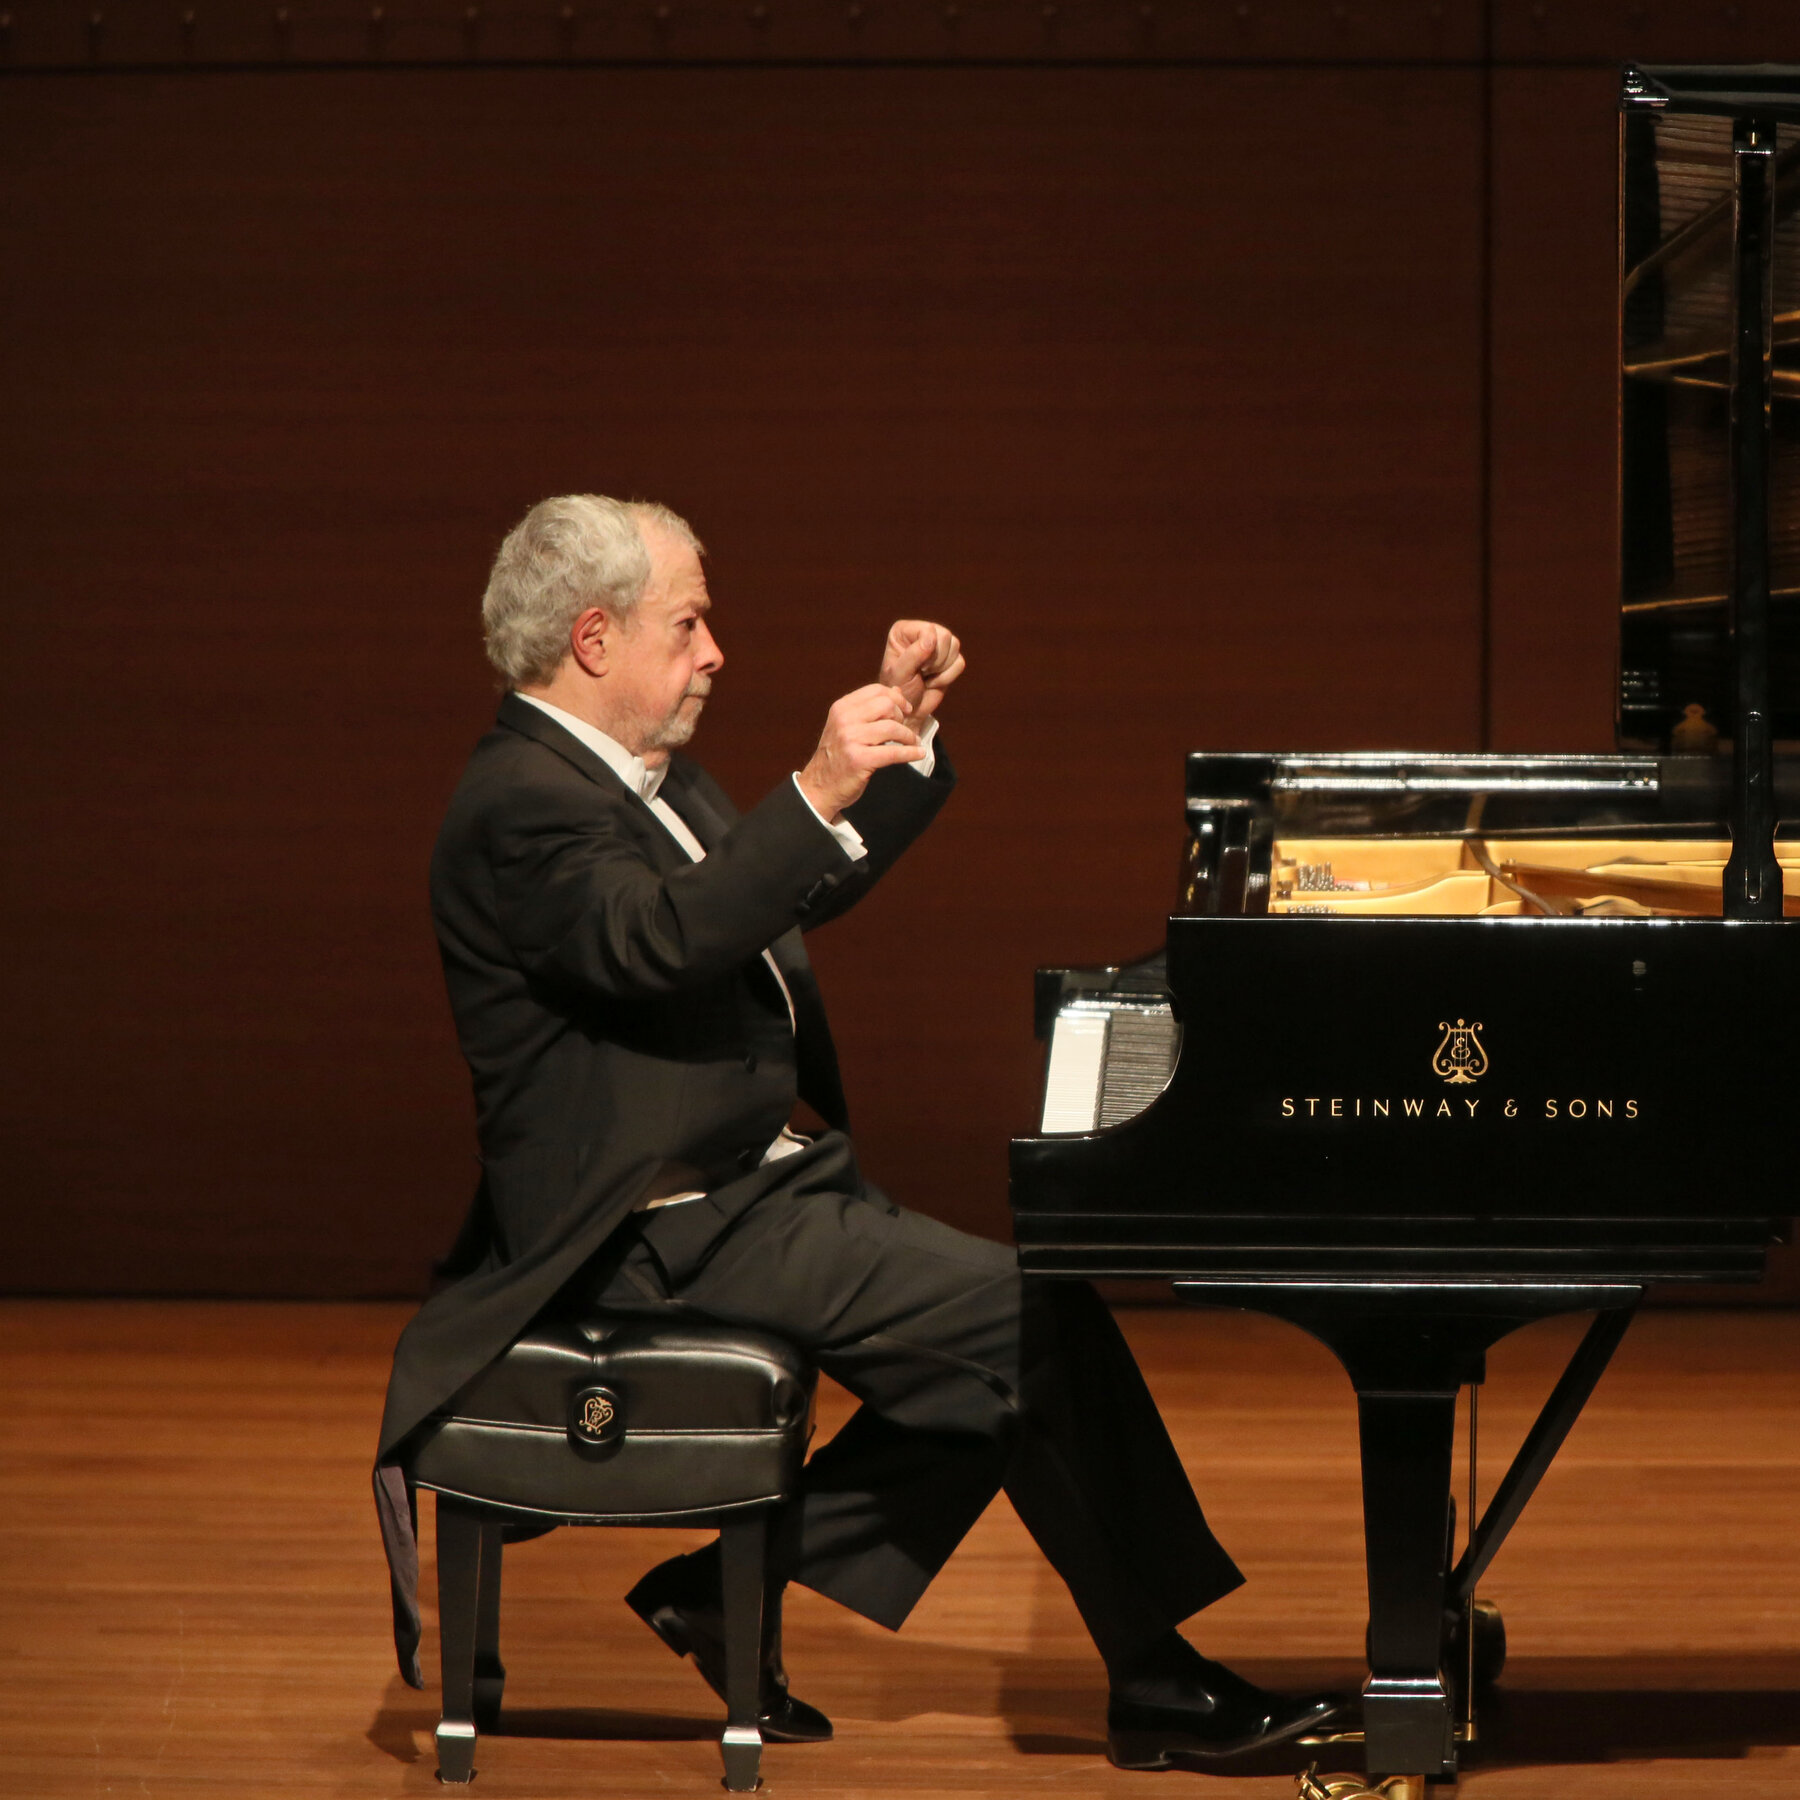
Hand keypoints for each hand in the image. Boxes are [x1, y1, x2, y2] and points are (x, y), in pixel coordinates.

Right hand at [797, 684, 922, 820]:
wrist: (819, 786)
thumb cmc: (837, 756)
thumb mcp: (847, 726)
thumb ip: (871, 708)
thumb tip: (897, 692)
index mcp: (841, 708)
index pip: (876, 690)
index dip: (896, 699)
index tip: (905, 711)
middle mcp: (844, 720)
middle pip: (887, 705)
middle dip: (902, 716)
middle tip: (905, 730)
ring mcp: (850, 739)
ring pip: (892, 727)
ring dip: (909, 736)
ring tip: (913, 743)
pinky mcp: (859, 760)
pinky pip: (894, 752)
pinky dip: (911, 753)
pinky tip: (918, 754)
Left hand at [878, 621, 964, 723]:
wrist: (909, 709)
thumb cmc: (899, 690)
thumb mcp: (900, 673)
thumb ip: (914, 654)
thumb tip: (931, 638)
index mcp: (904, 630)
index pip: (929, 630)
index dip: (928, 650)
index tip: (917, 667)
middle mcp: (922, 632)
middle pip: (945, 636)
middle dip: (935, 661)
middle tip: (922, 672)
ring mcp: (937, 643)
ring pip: (955, 646)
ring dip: (941, 669)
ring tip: (926, 676)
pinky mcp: (949, 658)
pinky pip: (960, 662)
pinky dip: (948, 676)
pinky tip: (933, 681)